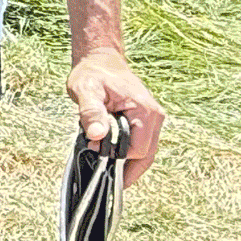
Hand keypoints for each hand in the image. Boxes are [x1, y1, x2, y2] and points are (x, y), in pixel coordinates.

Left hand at [65, 48, 164, 185]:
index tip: (94, 149)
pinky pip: (143, 145)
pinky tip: (115, 161)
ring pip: (147, 153)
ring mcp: (153, 119)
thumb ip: (91, 112)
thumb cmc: (93, 74)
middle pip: (147, 155)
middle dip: (127, 168)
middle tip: (106, 179)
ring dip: (129, 164)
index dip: (116, 155)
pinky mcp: (147, 122)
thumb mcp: (85, 90)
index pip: (138, 149)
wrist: (101, 61)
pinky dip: (130, 155)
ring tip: (110, 175)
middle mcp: (155, 116)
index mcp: (144, 111)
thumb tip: (97, 136)